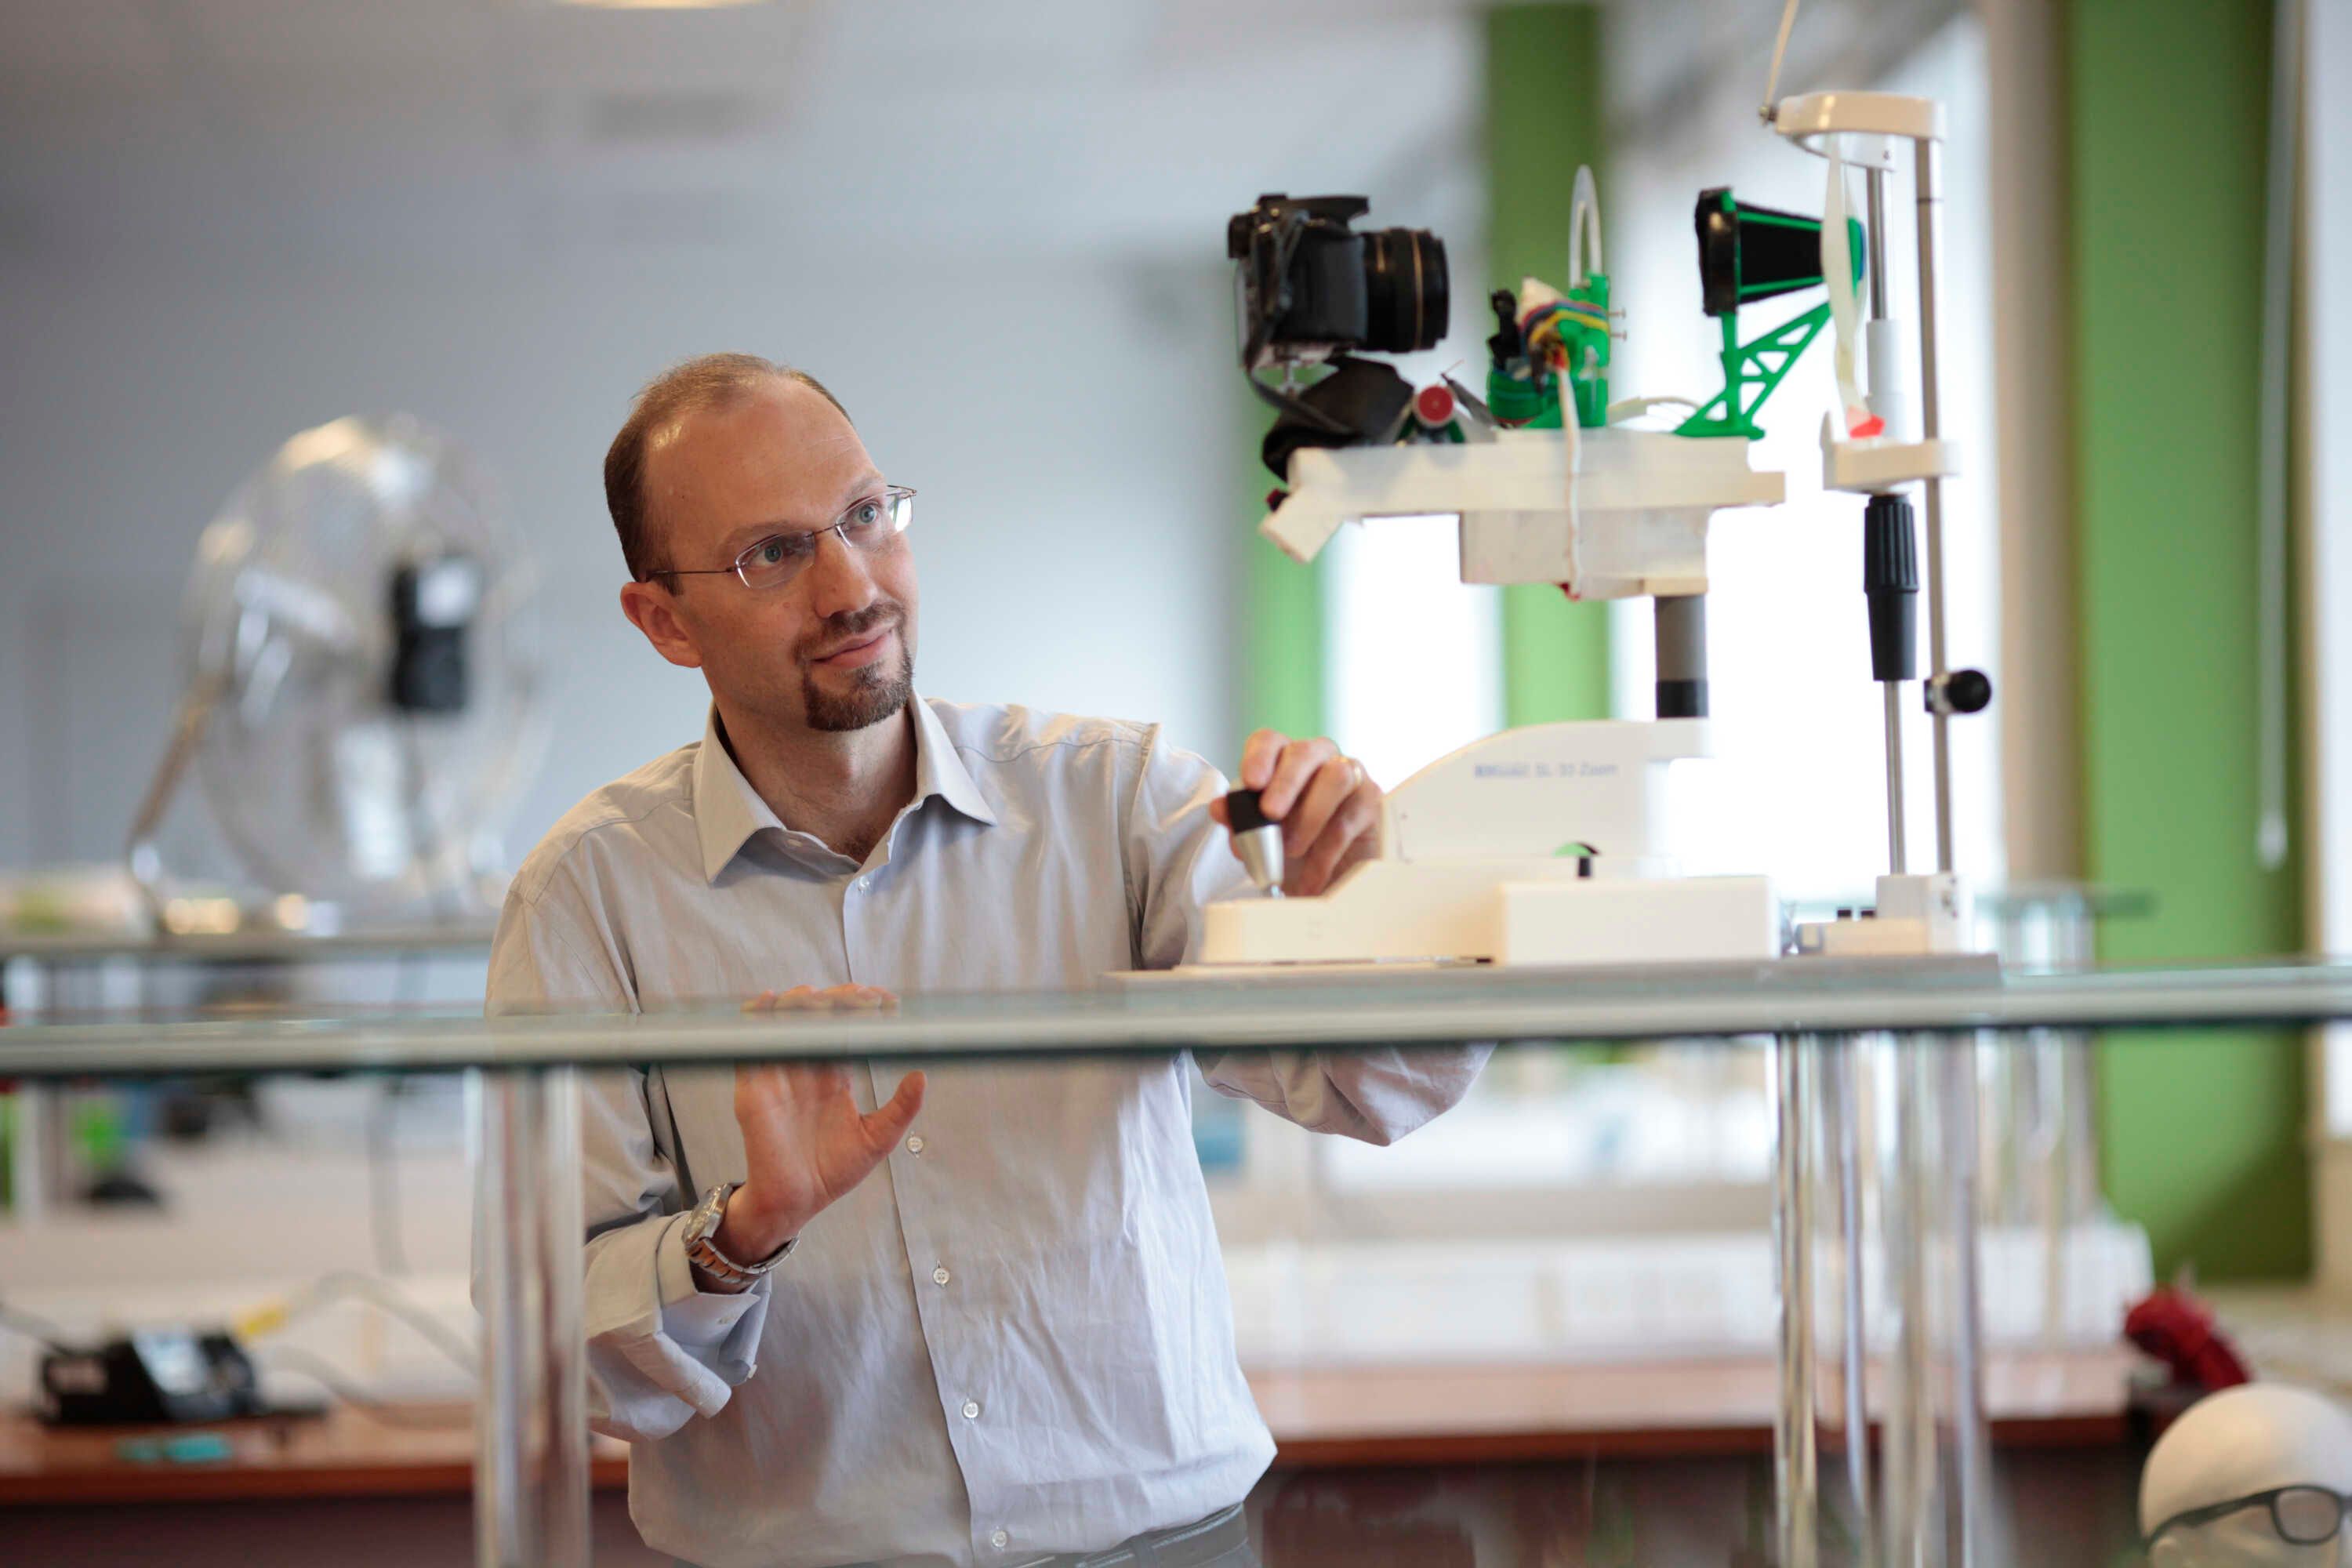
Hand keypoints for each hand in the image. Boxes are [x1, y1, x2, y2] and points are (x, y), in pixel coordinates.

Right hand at [714, 985, 921, 1273]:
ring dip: (802, 1003)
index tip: (887, 1001)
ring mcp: (778, 1076)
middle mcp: (805, 1070)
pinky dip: (757, 1022)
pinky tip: (769, 1003)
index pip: (846, 1032)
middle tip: (862, 997)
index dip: (863, 1012)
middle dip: (837, 1000)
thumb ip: (900, 1109)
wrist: (796, 1202)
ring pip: (785, 1025)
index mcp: (833, 1077)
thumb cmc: (832, 1171)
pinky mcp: (753, 1088)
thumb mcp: (877, 1139)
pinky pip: (749, 1048)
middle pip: (816, 1020)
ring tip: (826, 997)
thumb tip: (922, 1076)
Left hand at [1207, 729, 1382, 897]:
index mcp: (1285, 760)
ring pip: (1335, 777)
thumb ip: (1240, 821)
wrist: (1331, 883)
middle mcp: (1319, 760)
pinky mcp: (1371, 804)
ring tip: (1290, 849)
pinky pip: (1349, 819)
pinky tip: (1310, 877)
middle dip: (1285, 782)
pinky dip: (1325, 853)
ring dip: (1309, 815)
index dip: (1258, 757)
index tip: (1250, 781)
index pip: (1269, 741)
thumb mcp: (1262, 838)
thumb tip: (1220, 808)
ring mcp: (1351, 777)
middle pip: (1304, 752)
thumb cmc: (1295, 849)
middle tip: (1269, 813)